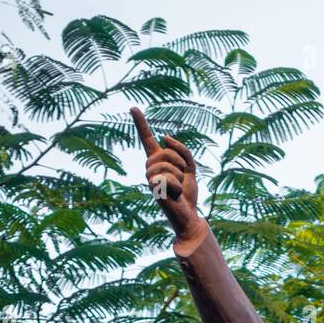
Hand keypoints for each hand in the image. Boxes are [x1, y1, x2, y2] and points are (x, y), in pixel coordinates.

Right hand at [131, 106, 202, 242]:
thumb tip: (164, 136)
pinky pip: (169, 178)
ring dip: (179, 176)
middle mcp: (150, 167)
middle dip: (180, 163)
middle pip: (167, 151)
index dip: (141, 124)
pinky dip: (177, 187)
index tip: (133, 108)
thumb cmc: (187, 193)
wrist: (188, 214)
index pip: (147, 139)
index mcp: (159, 161)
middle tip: (181, 179)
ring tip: (177, 189)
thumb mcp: (190, 168)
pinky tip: (174, 196)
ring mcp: (149, 178)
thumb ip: (182, 151)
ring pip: (167, 164)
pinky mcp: (152, 188)